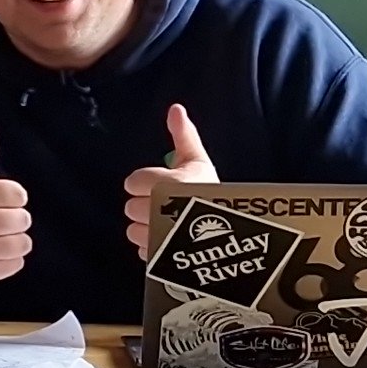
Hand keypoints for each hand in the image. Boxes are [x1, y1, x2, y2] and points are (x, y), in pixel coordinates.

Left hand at [123, 102, 217, 256]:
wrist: (237, 233)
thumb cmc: (214, 193)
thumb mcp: (199, 161)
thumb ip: (184, 136)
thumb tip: (175, 108)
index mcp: (168, 184)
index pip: (133, 182)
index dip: (144, 183)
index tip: (161, 186)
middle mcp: (160, 211)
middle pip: (130, 207)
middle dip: (144, 206)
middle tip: (166, 206)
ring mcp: (159, 238)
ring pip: (133, 231)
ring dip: (146, 228)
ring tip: (167, 225)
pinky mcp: (161, 258)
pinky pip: (142, 251)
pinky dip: (151, 248)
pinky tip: (167, 242)